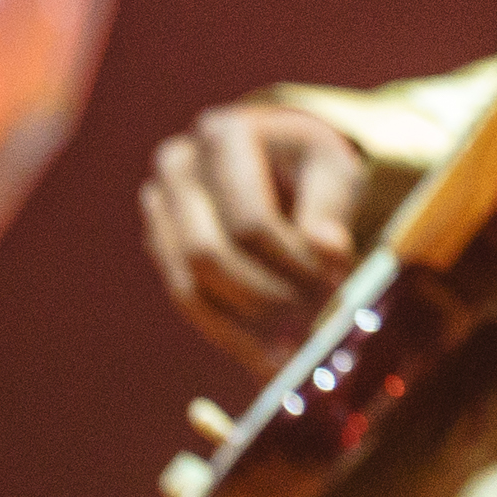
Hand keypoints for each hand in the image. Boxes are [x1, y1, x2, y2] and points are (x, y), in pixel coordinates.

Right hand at [141, 100, 373, 370]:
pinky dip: (227, 335)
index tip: (333, 286)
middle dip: (264, 298)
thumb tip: (329, 251)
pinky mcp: (163, 247)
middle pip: (209, 256)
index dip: (292, 264)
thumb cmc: (312, 163)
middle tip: (313, 324)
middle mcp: (178, 167)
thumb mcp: (335, 169)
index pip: (251, 223)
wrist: (282, 160)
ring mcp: (160, 209)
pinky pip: (188, 300)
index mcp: (224, 135)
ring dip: (243, 327)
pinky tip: (265, 361)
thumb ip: (332, 206)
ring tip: (292, 354)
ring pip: (189, 286)